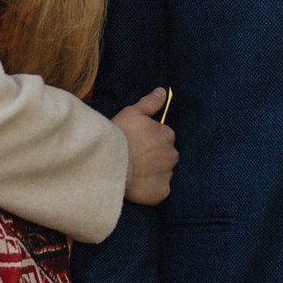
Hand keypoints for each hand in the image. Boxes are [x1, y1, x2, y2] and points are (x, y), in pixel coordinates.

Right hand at [114, 88, 174, 204]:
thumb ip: (150, 102)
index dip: (150, 142)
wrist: (111, 160)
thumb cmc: (120, 134)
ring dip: (153, 173)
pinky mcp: (162, 192)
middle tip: (136, 160)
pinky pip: (160, 191)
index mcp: (167, 134)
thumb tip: (163, 91)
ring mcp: (168, 174)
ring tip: (135, 173)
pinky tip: (138, 186)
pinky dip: (151, 190)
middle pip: (166, 156)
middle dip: (155, 158)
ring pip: (164, 173)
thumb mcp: (133, 112)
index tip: (137, 144)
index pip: (164, 138)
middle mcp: (172, 154)